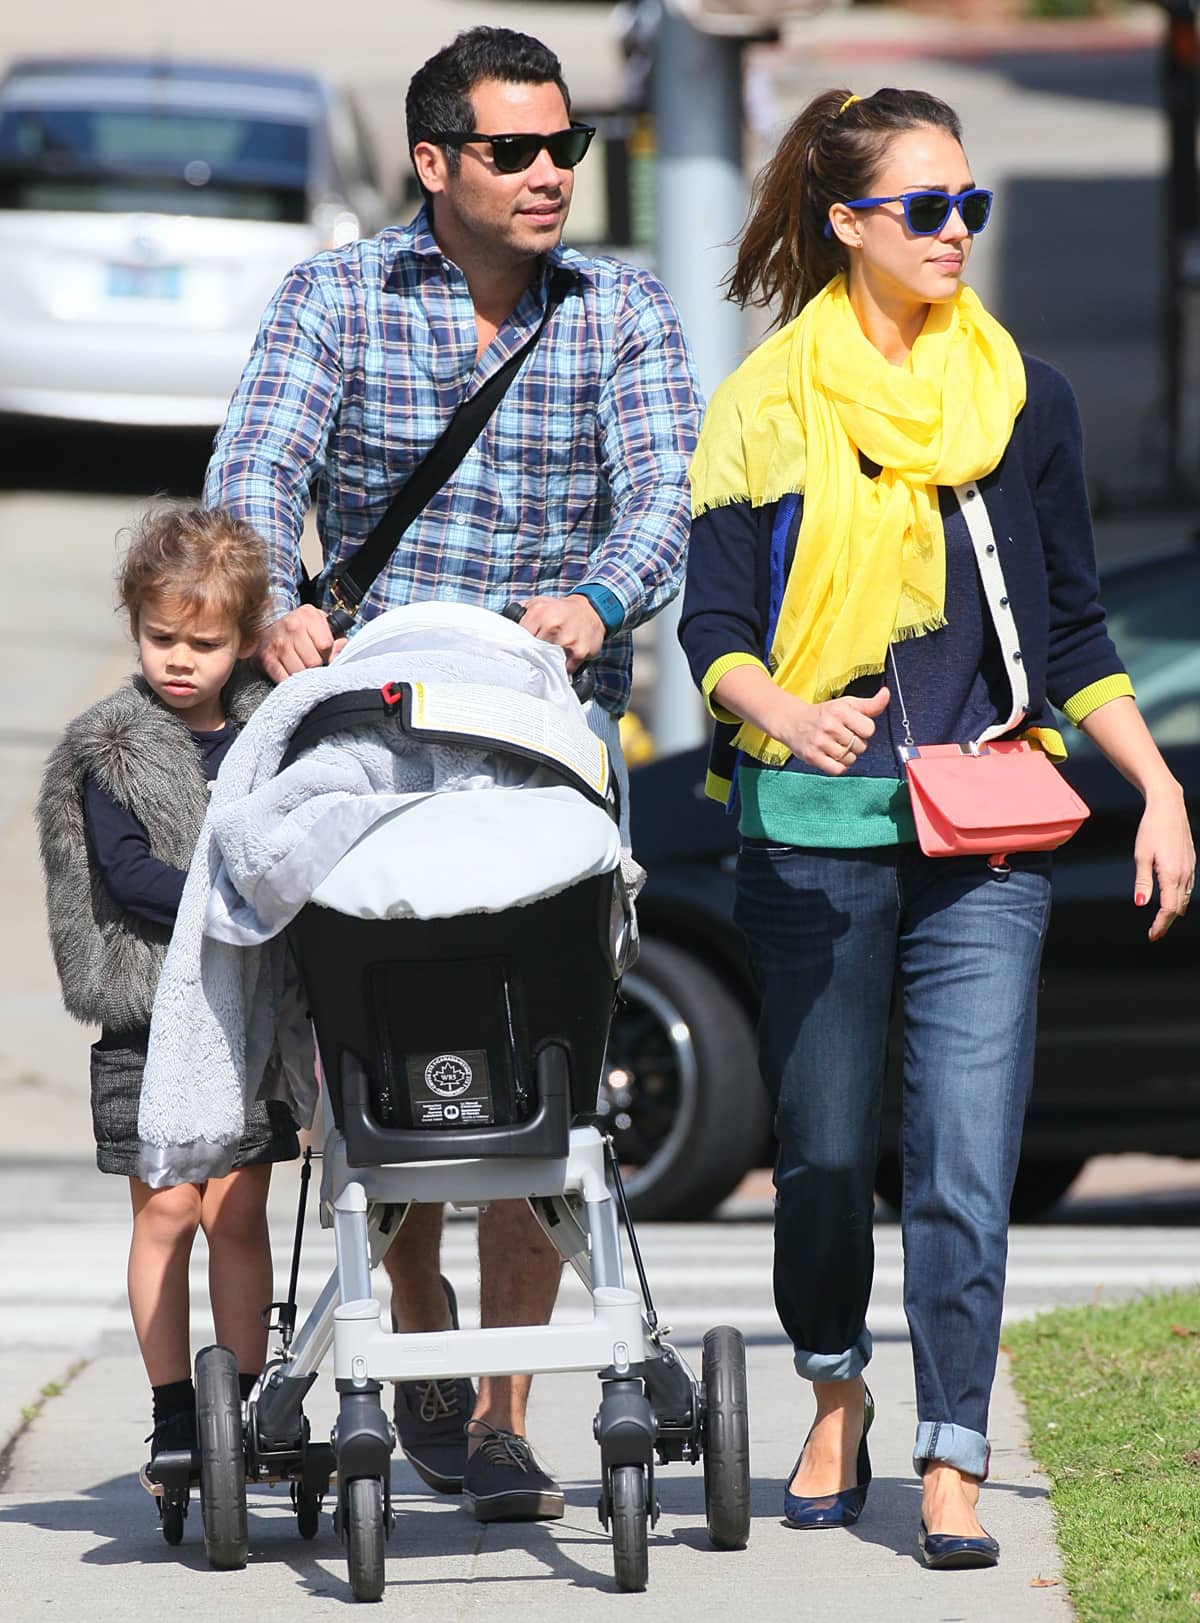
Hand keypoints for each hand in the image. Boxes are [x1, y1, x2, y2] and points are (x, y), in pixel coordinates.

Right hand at [258, 605, 346, 683]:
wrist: (268, 627)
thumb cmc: (300, 627)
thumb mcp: (320, 623)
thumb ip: (336, 635)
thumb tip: (342, 647)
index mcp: (308, 616)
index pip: (326, 645)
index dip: (329, 654)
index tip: (325, 654)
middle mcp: (292, 627)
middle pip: (314, 662)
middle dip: (317, 666)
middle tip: (313, 663)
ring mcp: (278, 643)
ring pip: (300, 672)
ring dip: (303, 675)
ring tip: (303, 667)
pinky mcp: (267, 658)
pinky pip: (284, 679)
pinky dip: (290, 681)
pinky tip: (291, 674)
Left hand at [515, 594, 604, 671]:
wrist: (592, 610)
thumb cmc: (561, 610)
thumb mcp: (539, 603)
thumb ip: (521, 613)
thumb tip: (504, 628)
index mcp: (539, 613)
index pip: (519, 638)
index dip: (517, 647)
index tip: (516, 654)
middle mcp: (553, 626)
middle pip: (532, 652)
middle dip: (530, 657)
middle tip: (530, 660)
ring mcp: (567, 641)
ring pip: (547, 662)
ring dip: (545, 665)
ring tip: (545, 662)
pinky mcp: (579, 653)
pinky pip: (564, 669)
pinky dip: (560, 669)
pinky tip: (559, 663)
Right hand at [767, 687, 890, 775]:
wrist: (793, 722)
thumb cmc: (825, 714)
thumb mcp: (847, 704)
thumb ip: (870, 704)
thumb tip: (886, 693)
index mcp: (840, 710)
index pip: (869, 729)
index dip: (864, 731)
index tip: (853, 728)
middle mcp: (829, 725)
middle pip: (861, 746)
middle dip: (855, 744)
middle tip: (842, 737)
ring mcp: (820, 742)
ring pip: (850, 759)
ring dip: (847, 756)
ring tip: (836, 746)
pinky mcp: (812, 756)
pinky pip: (838, 770)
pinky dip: (838, 767)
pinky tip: (832, 757)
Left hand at [1132, 784, 1194, 941]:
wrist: (1169, 807)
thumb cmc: (1151, 829)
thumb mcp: (1141, 855)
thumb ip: (1143, 882)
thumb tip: (1141, 904)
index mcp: (1171, 874)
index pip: (1169, 908)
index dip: (1161, 924)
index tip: (1152, 936)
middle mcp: (1184, 874)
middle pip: (1178, 907)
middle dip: (1167, 922)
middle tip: (1155, 934)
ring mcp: (1190, 867)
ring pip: (1185, 897)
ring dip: (1175, 912)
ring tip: (1163, 922)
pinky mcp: (1190, 861)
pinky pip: (1188, 887)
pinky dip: (1182, 899)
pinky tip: (1177, 903)